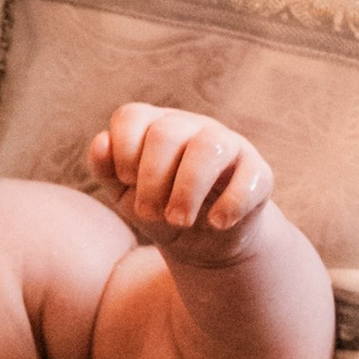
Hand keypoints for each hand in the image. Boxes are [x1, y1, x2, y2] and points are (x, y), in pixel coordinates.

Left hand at [89, 104, 275, 257]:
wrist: (204, 243)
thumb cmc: (160, 209)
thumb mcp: (126, 195)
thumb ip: (108, 170)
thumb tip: (101, 142)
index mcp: (154, 126)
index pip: (132, 116)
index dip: (123, 150)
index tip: (126, 182)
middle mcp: (191, 127)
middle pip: (166, 133)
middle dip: (152, 179)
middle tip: (151, 213)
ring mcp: (227, 145)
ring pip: (208, 147)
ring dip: (187, 190)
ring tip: (179, 220)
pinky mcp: (258, 172)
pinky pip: (250, 176)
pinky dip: (231, 203)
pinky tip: (217, 222)